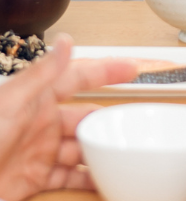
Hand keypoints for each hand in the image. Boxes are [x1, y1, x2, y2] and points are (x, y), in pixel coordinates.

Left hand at [0, 35, 137, 200]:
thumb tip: (66, 41)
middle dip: (110, 120)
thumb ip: (41, 74)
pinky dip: (90, 179)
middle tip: (137, 124)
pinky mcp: (34, 179)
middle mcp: (40, 123)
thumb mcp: (9, 103)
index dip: (106, 71)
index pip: (78, 77)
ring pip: (82, 148)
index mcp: (34, 99)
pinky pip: (71, 177)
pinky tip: (106, 179)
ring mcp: (38, 152)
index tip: (132, 67)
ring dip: (103, 151)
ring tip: (126, 154)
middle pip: (86, 117)